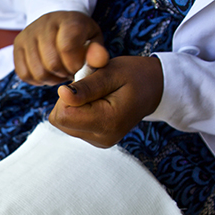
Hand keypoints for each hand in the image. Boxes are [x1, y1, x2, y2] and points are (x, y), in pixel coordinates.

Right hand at [14, 11, 109, 85]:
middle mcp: (44, 24)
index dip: (74, 64)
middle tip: (70, 70)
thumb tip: (100, 60)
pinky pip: (24, 74)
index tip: (79, 66)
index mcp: (68, 20)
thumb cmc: (80, 37)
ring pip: (38, 72)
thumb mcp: (94, 41)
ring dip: (52, 79)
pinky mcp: (17, 46)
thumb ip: (98, 53)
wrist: (58, 24)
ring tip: (60, 71)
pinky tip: (48, 72)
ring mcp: (27, 34)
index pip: (67, 46)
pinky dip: (38, 80)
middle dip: (64, 73)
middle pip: (52, 63)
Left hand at [49, 56, 163, 147]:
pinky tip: (97, 103)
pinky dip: (80, 112)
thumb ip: (85, 87)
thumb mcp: (110, 73)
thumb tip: (62, 94)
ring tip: (97, 95)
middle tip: (92, 88)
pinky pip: (72, 125)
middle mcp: (102, 138)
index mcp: (107, 122)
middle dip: (69, 101)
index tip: (85, 84)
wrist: (153, 89)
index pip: (63, 116)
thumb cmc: (134, 76)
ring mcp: (99, 142)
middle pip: (61, 121)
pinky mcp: (96, 140)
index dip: (67, 96)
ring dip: (74, 106)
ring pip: (64, 124)